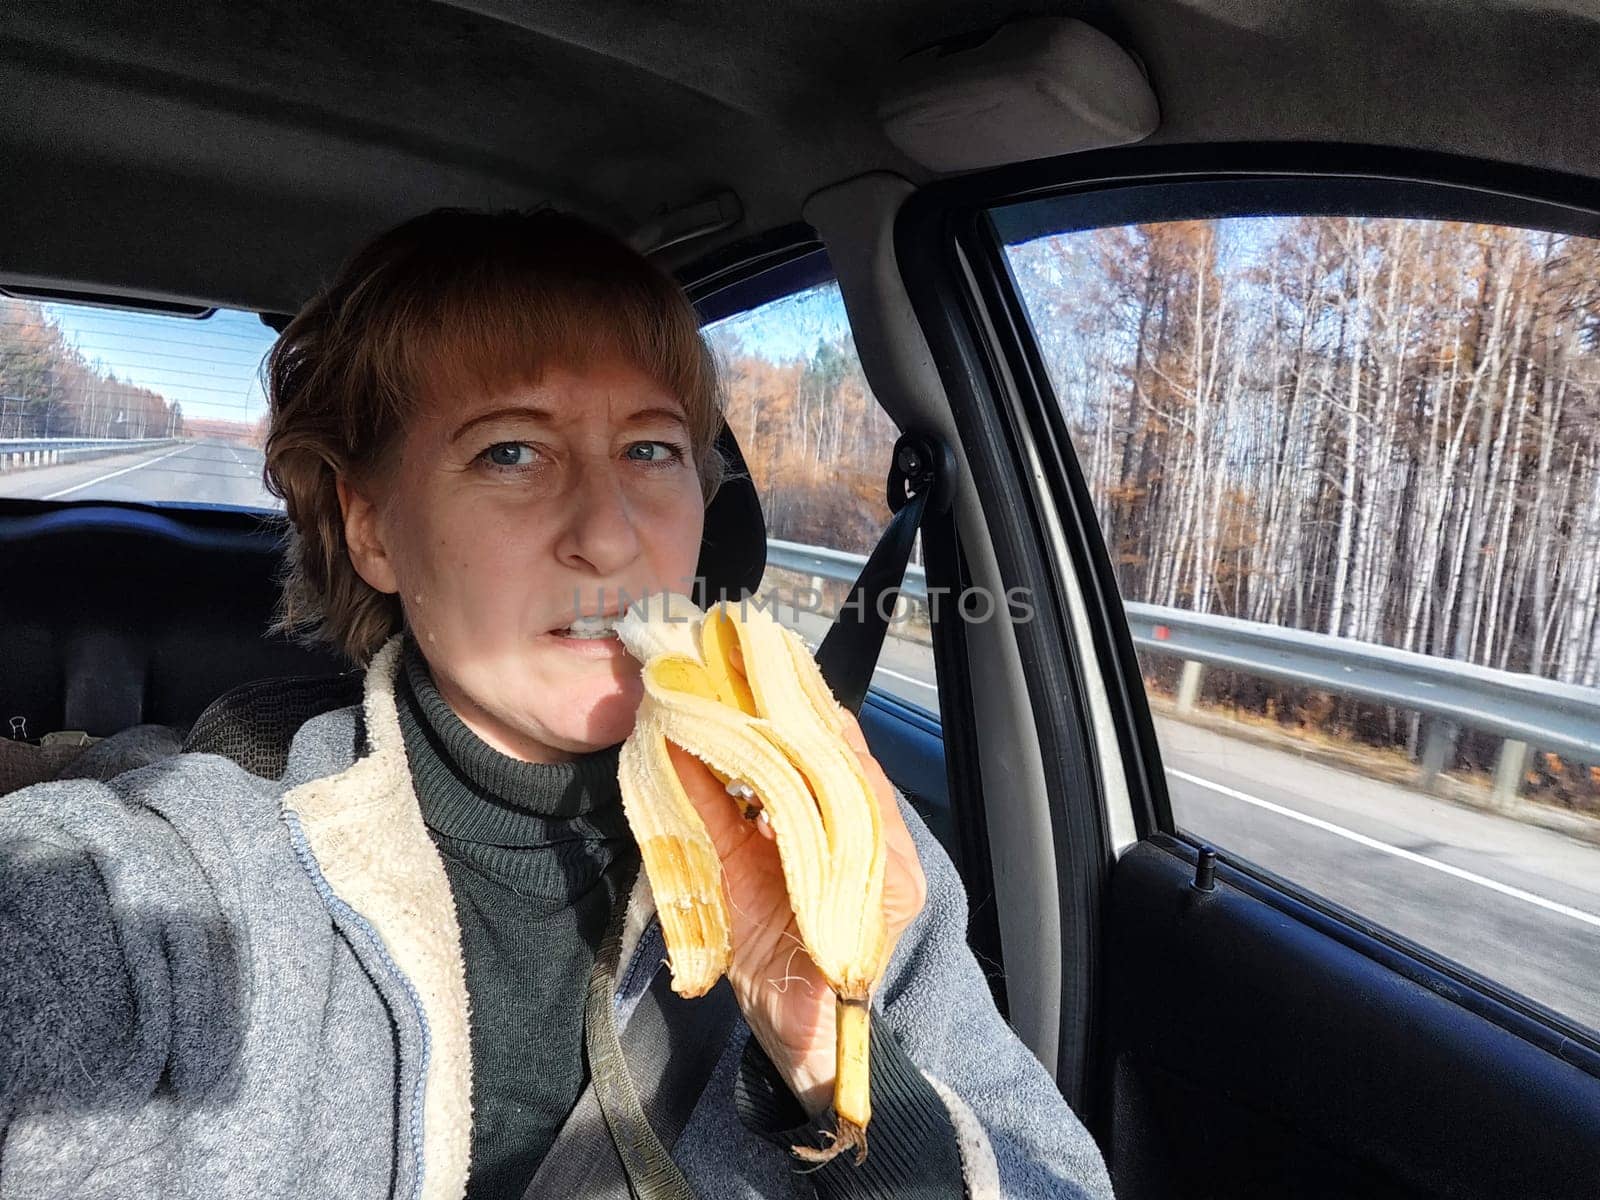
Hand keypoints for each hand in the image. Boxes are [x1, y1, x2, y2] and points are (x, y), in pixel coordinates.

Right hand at [667, 708, 926, 1115]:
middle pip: (773, 751)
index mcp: (850, 814)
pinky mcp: (718, 867)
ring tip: (693, 695)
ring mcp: (757, 841)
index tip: (777, 666)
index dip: (803, 705)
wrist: (818, 1033)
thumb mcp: (889, 879)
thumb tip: (839, 738)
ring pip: (732, 775)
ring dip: (713, 737)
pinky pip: (700, 816)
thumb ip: (868, 810)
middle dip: (749, 712)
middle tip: (722, 669)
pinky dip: (685, 781)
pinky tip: (674, 745)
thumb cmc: (864, 956)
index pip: (827, 744)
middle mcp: (804, 819)